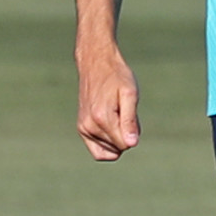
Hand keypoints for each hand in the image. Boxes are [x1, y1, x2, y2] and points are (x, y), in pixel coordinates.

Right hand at [76, 44, 141, 160]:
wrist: (96, 63)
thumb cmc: (117, 76)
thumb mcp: (130, 94)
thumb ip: (131, 120)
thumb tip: (132, 145)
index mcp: (101, 118)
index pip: (125, 144)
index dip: (134, 132)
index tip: (131, 114)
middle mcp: (89, 126)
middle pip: (118, 148)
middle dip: (126, 134)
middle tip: (123, 111)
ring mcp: (83, 128)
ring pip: (109, 150)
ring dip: (117, 136)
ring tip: (116, 114)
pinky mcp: (81, 129)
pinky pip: (98, 151)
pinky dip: (108, 143)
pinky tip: (111, 125)